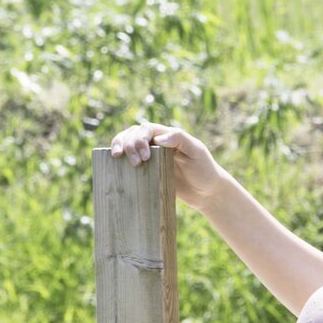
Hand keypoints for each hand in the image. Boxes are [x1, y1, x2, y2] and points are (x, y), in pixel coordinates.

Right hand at [108, 122, 228, 210]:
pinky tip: (114, 166)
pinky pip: (128, 164)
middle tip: (135, 163)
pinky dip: (119, 162)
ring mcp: (150, 158)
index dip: (140, 139)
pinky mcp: (146, 172)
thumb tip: (159, 138)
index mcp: (167, 135)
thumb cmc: (204, 170)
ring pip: (127, 145)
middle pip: (132, 134)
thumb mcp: (197, 152)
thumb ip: (180, 140)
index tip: (145, 157)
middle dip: (128, 145)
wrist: (207, 193)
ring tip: (116, 158)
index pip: (146, 129)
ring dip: (119, 147)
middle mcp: (156, 144)